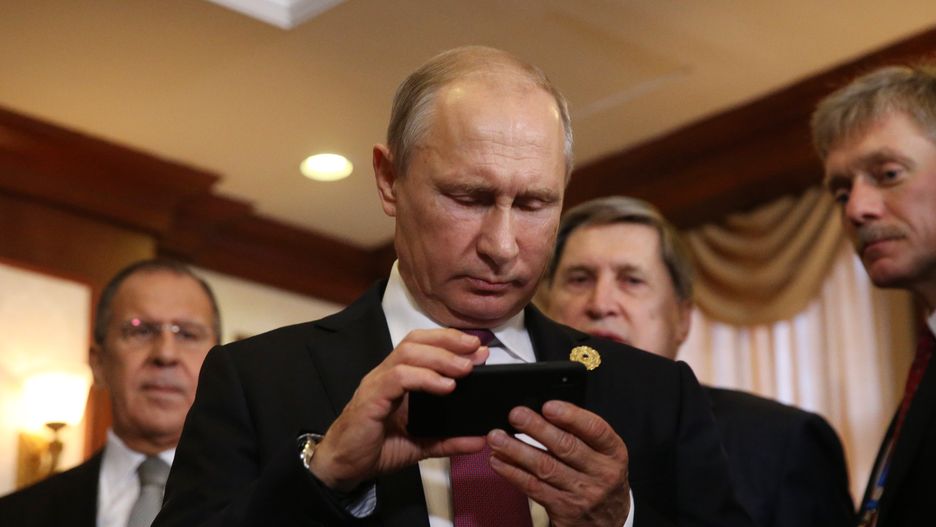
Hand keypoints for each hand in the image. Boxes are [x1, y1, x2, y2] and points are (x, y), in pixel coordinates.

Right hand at [309, 328, 489, 490]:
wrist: (344, 466)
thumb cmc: (377, 448)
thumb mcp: (422, 444)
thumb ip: (449, 440)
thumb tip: (478, 439)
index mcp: (399, 378)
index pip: (423, 345)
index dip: (451, 341)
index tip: (479, 348)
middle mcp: (387, 374)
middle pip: (417, 341)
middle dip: (449, 341)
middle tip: (477, 350)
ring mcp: (377, 384)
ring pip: (408, 353)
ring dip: (441, 357)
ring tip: (466, 368)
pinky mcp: (371, 399)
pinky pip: (398, 378)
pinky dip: (424, 378)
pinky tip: (445, 386)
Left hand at [487, 401, 629, 526]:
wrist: (608, 522)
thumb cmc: (600, 479)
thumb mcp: (603, 454)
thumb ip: (580, 433)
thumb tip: (543, 412)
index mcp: (614, 453)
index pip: (595, 429)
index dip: (571, 416)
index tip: (548, 406)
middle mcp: (602, 473)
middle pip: (566, 447)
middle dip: (537, 428)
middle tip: (515, 415)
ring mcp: (583, 494)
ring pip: (545, 467)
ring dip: (516, 450)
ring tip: (497, 438)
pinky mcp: (564, 510)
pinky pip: (534, 487)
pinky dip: (513, 473)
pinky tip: (499, 461)